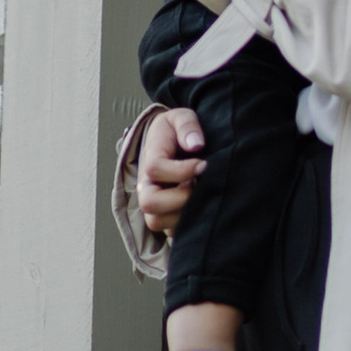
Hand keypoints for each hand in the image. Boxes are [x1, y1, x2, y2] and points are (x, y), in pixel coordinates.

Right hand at [136, 107, 206, 233]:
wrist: (174, 143)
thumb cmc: (177, 132)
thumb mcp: (182, 118)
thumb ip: (187, 125)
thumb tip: (196, 144)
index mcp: (150, 159)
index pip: (156, 169)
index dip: (182, 170)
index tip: (204, 164)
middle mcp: (146, 185)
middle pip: (149, 203)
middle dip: (179, 198)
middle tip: (198, 187)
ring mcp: (154, 203)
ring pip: (157, 221)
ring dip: (183, 213)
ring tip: (199, 197)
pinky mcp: (164, 217)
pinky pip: (170, 232)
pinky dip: (187, 225)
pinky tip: (201, 209)